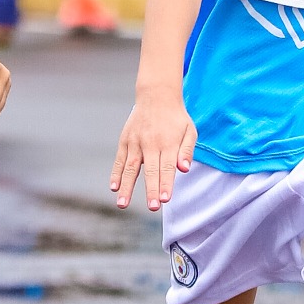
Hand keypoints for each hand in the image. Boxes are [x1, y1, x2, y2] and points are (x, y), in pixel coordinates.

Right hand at [111, 84, 195, 212]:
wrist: (156, 95)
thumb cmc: (176, 118)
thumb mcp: (189, 130)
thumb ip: (187, 150)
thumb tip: (184, 169)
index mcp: (168, 143)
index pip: (167, 167)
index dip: (166, 184)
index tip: (166, 199)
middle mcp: (150, 143)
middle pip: (150, 170)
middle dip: (151, 189)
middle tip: (152, 207)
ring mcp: (135, 142)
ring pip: (130, 168)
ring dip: (126, 187)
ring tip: (122, 204)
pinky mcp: (125, 141)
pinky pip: (119, 160)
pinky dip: (115, 174)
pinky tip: (113, 187)